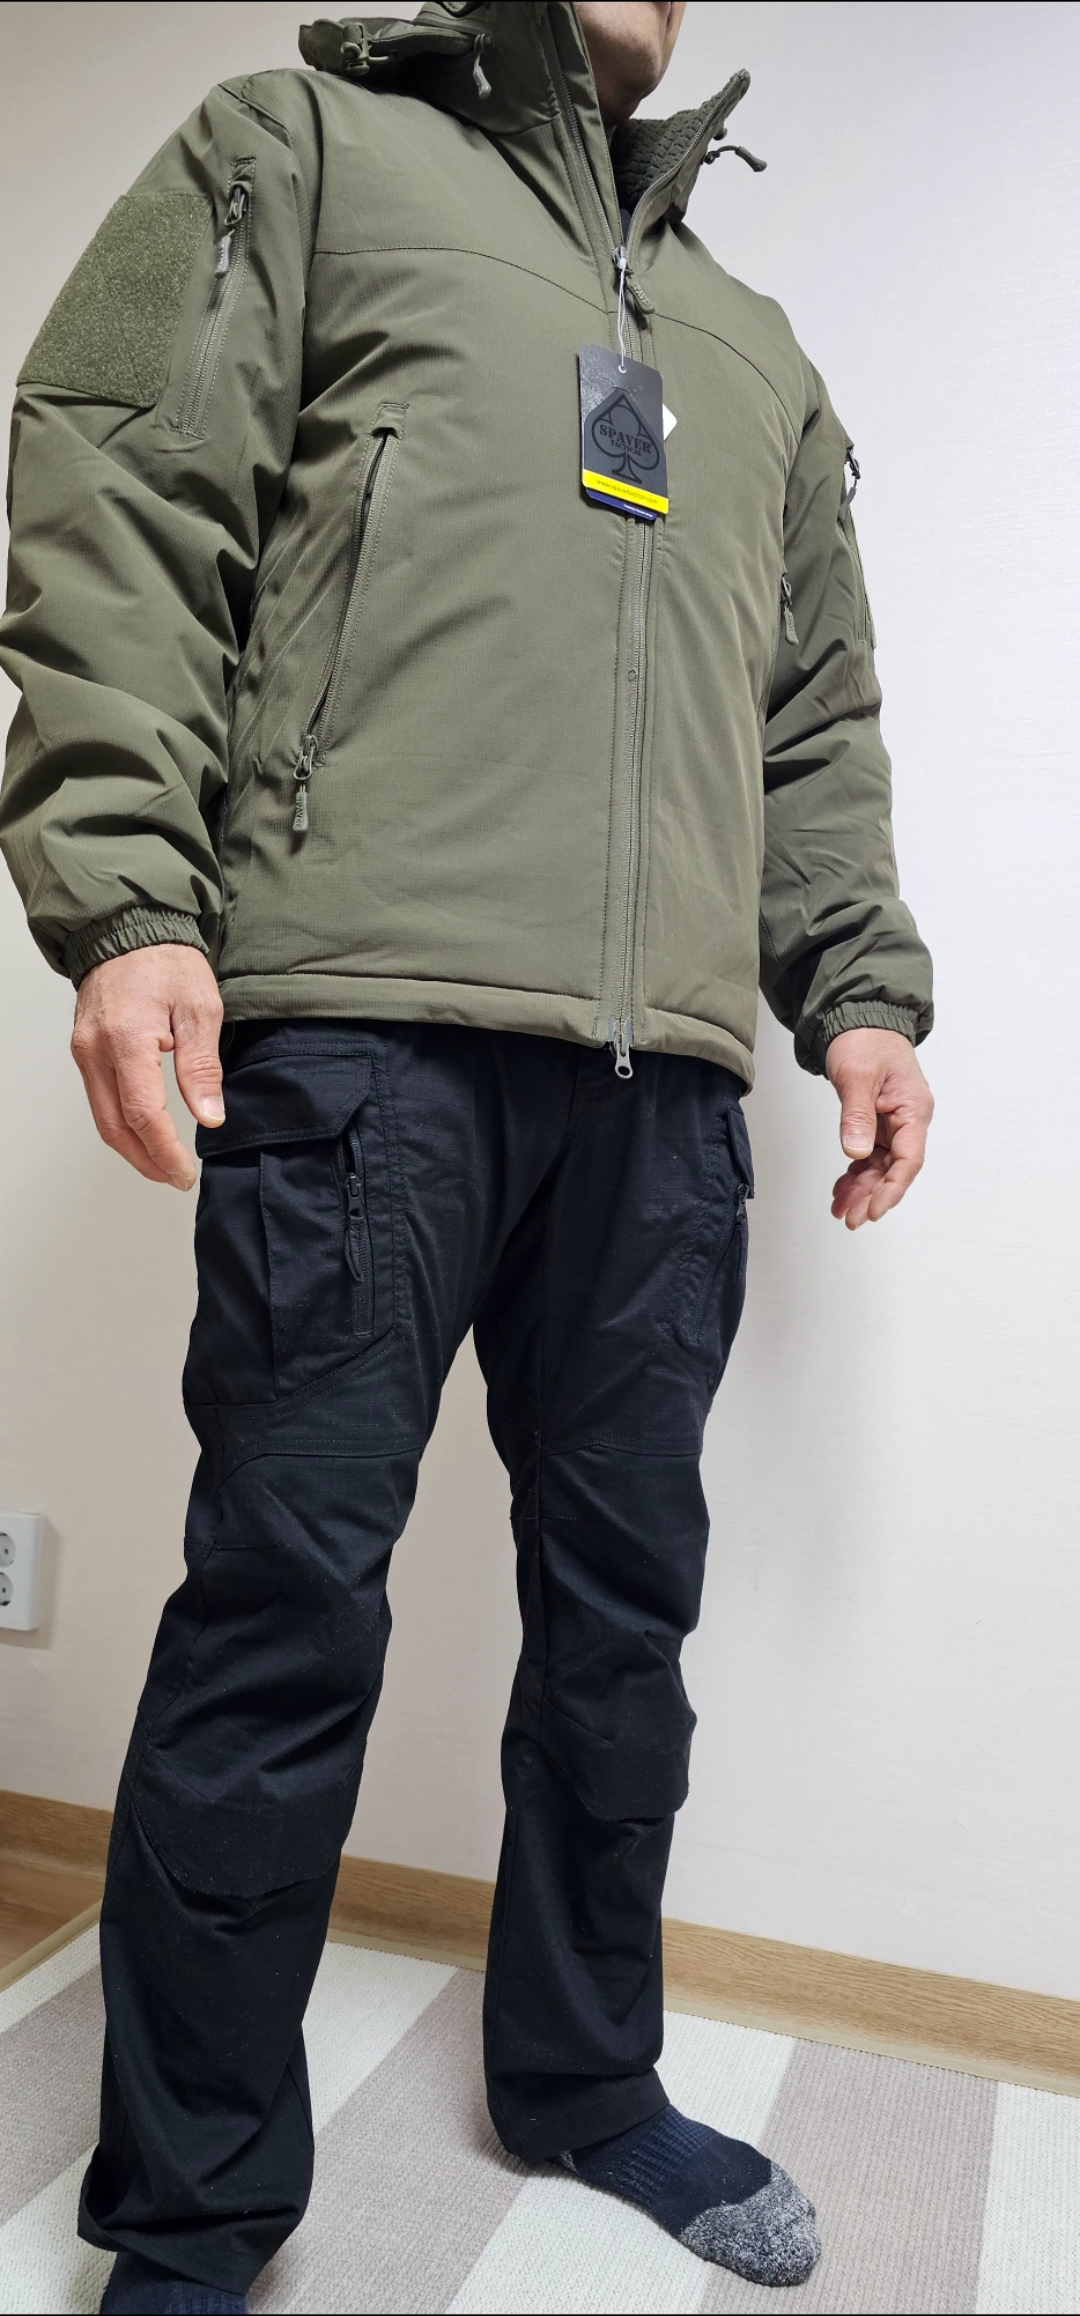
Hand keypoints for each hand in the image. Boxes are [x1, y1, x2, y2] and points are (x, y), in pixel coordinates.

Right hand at [71, 945, 223, 1188]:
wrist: (129, 930)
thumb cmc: (165, 962)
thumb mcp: (200, 1009)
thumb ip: (202, 1067)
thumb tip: (209, 1116)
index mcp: (127, 1039)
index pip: (143, 1114)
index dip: (165, 1151)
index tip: (185, 1172)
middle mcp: (96, 1050)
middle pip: (114, 1126)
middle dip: (146, 1161)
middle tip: (175, 1178)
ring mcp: (84, 1051)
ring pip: (102, 1118)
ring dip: (131, 1148)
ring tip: (163, 1164)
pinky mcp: (84, 1050)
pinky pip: (98, 1099)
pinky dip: (121, 1124)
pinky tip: (144, 1133)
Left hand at [826, 1027, 932, 1228]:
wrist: (859, 1018)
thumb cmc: (865, 1040)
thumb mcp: (857, 1076)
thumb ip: (857, 1116)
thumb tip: (855, 1152)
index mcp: (913, 1110)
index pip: (908, 1160)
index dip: (892, 1190)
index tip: (874, 1210)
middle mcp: (908, 1120)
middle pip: (894, 1169)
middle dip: (872, 1196)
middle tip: (851, 1218)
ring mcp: (893, 1123)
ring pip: (880, 1166)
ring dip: (861, 1189)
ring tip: (840, 1210)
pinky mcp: (877, 1122)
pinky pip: (869, 1155)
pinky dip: (855, 1173)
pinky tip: (841, 1189)